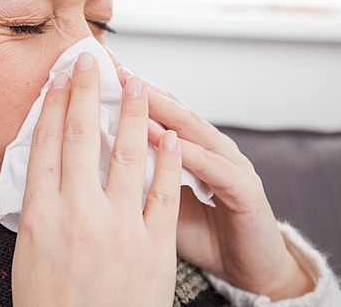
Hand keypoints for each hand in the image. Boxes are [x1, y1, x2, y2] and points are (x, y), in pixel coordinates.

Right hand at [12, 53, 181, 305]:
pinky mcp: (152, 248)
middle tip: (90, 63)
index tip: (60, 80)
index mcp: (40, 215)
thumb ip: (38, 209)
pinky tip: (169, 136)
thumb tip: (44, 170)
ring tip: (135, 84)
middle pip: (80, 139)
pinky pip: (162, 194)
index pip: (46, 145)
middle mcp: (77, 214)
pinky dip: (167, 162)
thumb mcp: (27, 254)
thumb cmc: (50, 306)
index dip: (53, 106)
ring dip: (131, 114)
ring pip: (125, 156)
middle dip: (86, 94)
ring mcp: (117, 229)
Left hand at [106, 52, 314, 300]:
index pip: (157, 113)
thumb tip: (91, 160)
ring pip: (194, 131)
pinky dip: (191, 154)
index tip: (100, 74)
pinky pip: (215, 169)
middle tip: (114, 68)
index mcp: (190, 150)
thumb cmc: (199, 234)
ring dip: (164, 110)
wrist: (249, 272)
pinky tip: (169, 142)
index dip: (129, 93)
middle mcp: (211, 150)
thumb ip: (135, 177)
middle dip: (142, 88)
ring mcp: (232, 167)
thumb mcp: (157, 202)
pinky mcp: (246, 192)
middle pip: (173, 112)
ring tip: (135, 91)